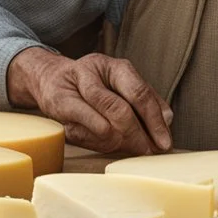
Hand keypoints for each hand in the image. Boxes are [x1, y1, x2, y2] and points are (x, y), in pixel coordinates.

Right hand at [8, 48, 172, 154]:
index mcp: (116, 67)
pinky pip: (84, 130)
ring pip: (103, 122)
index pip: (140, 93)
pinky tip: (108, 142)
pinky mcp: (59, 102)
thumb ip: (145, 101)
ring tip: (131, 148)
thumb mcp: (122, 86)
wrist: (51, 78)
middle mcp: (95, 71)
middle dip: (138, 136)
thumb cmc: (94, 85)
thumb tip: (167, 120)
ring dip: (121, 141)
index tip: (164, 142)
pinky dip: (100, 141)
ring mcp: (75, 87)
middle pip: (121, 110)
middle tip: (148, 151)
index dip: (154, 121)